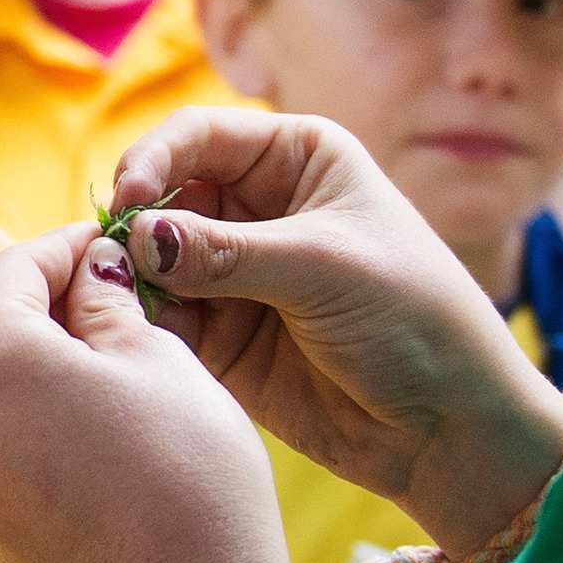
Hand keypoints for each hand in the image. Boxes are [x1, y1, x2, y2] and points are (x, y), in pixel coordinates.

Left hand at [0, 227, 299, 562]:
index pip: (16, 267)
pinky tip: (66, 410)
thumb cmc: (190, 480)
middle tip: (99, 290)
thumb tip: (90, 271)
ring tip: (87, 350)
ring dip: (10, 349)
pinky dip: (3, 406)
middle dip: (30, 295)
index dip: (68, 245)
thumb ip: (108, 303)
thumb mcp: (161, 362)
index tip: (108, 242)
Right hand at [107, 107, 562, 545]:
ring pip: (152, 261)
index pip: (198, 136)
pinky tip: (141, 340)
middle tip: (112, 263)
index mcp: (297, 160)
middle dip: (135, 227)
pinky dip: (143, 326)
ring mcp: (236, 274)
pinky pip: (162, 319)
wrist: (450, 426)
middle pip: (165, 197)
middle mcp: (259, 208)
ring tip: (121, 305)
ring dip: (131, 280)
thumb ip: (225, 251)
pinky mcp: (222, 337)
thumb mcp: (323, 267)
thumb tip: (135, 237)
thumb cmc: (414, 319)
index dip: (153, 161)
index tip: (129, 202)